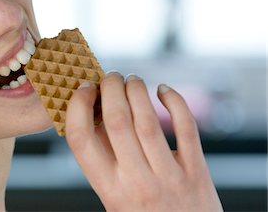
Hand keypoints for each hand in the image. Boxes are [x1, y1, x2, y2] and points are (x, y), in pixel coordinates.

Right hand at [65, 72, 222, 211]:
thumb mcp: (114, 197)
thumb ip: (105, 160)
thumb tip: (97, 113)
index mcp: (109, 189)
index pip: (81, 139)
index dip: (77, 106)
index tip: (82, 89)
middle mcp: (136, 182)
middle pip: (116, 121)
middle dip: (109, 88)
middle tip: (110, 76)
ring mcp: (169, 177)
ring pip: (148, 121)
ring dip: (136, 91)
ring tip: (131, 80)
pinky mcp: (196, 172)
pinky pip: (186, 128)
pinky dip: (175, 102)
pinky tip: (164, 90)